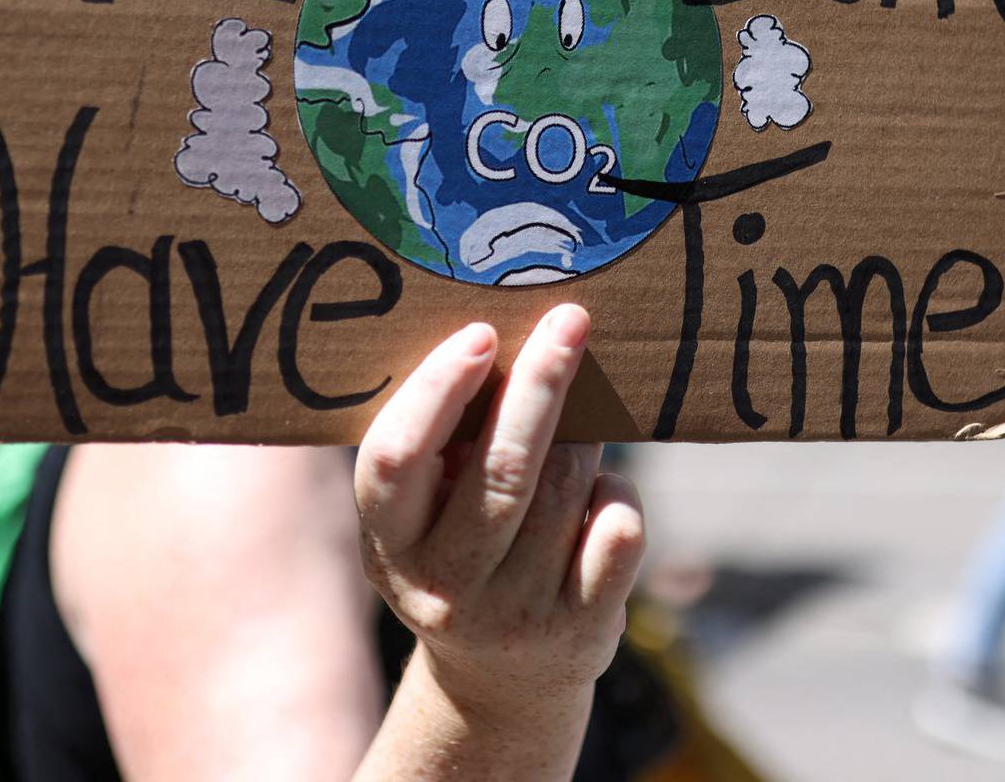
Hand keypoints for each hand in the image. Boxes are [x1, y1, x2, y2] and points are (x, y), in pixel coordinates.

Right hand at [354, 304, 644, 729]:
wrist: (502, 682)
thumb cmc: (460, 553)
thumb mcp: (423, 517)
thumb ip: (440, 446)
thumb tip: (496, 335)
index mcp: (388, 544)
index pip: (397, 458)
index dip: (437, 390)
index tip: (481, 334)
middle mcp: (443, 586)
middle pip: (501, 468)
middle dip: (541, 383)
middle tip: (569, 321)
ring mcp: (514, 614)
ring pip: (565, 488)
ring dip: (582, 436)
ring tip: (580, 419)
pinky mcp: (581, 629)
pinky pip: (617, 528)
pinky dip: (616, 490)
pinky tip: (600, 489)